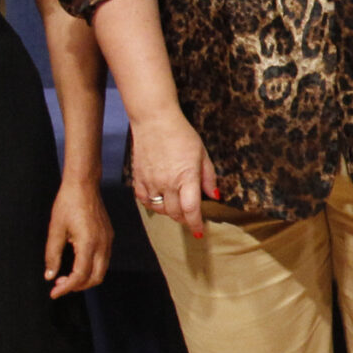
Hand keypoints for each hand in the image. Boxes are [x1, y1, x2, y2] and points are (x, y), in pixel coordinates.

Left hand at [44, 175, 114, 295]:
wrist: (84, 185)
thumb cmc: (67, 204)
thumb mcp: (55, 230)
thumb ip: (52, 255)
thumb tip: (49, 276)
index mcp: (88, 244)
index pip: (80, 276)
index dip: (66, 288)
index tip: (54, 293)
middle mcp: (102, 245)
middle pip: (96, 278)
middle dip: (78, 286)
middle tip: (59, 285)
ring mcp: (108, 240)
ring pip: (101, 270)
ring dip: (85, 278)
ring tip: (66, 276)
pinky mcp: (108, 236)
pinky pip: (103, 260)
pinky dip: (91, 268)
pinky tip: (76, 263)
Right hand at [129, 110, 217, 238]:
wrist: (154, 121)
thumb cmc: (181, 134)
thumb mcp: (202, 154)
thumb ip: (208, 177)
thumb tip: (214, 196)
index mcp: (186, 177)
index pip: (191, 209)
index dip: (195, 223)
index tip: (199, 231)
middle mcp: (167, 183)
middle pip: (175, 213)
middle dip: (185, 219)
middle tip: (191, 217)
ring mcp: (150, 181)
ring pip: (160, 209)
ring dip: (170, 213)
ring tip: (177, 208)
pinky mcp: (138, 178)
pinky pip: (144, 200)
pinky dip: (153, 205)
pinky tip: (160, 201)